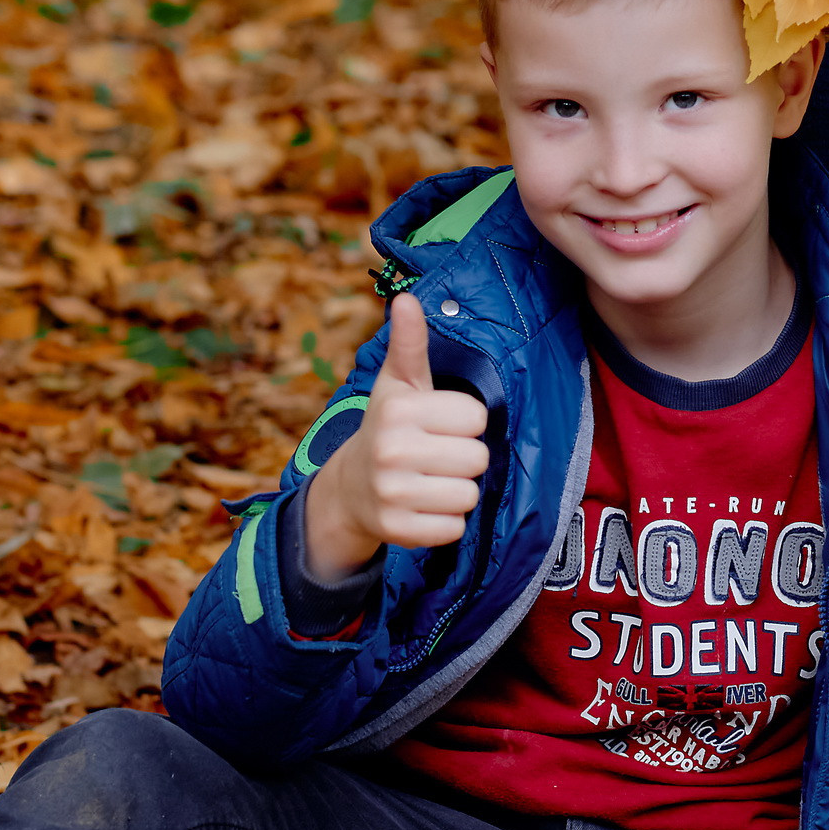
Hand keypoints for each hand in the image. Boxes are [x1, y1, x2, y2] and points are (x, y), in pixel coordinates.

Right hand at [301, 291, 489, 582]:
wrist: (350, 489)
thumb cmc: (388, 427)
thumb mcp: (398, 384)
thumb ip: (410, 343)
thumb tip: (406, 299)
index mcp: (398, 409)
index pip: (476, 417)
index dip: (464, 422)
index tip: (440, 425)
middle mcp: (391, 450)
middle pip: (478, 458)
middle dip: (464, 458)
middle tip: (436, 456)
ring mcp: (392, 493)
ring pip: (469, 495)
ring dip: (457, 491)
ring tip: (430, 480)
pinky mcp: (397, 531)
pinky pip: (454, 528)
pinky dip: (446, 522)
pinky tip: (423, 507)